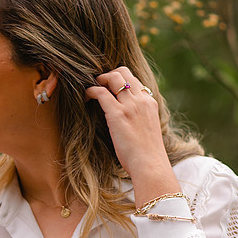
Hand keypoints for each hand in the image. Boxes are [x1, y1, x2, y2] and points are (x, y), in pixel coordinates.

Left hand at [85, 66, 178, 205]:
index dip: (119, 79)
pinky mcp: (117, 114)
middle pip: (123, 72)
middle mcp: (141, 100)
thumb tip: (127, 118)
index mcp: (150, 102)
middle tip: (98, 85)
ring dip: (99, 80)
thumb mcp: (147, 128)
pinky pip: (101, 93)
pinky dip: (91, 91)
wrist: (150, 165)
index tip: (110, 88)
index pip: (134, 79)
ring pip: (113, 78)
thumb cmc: (147, 154)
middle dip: (108, 75)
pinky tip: (86, 97)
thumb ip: (139, 117)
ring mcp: (130, 106)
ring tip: (91, 90)